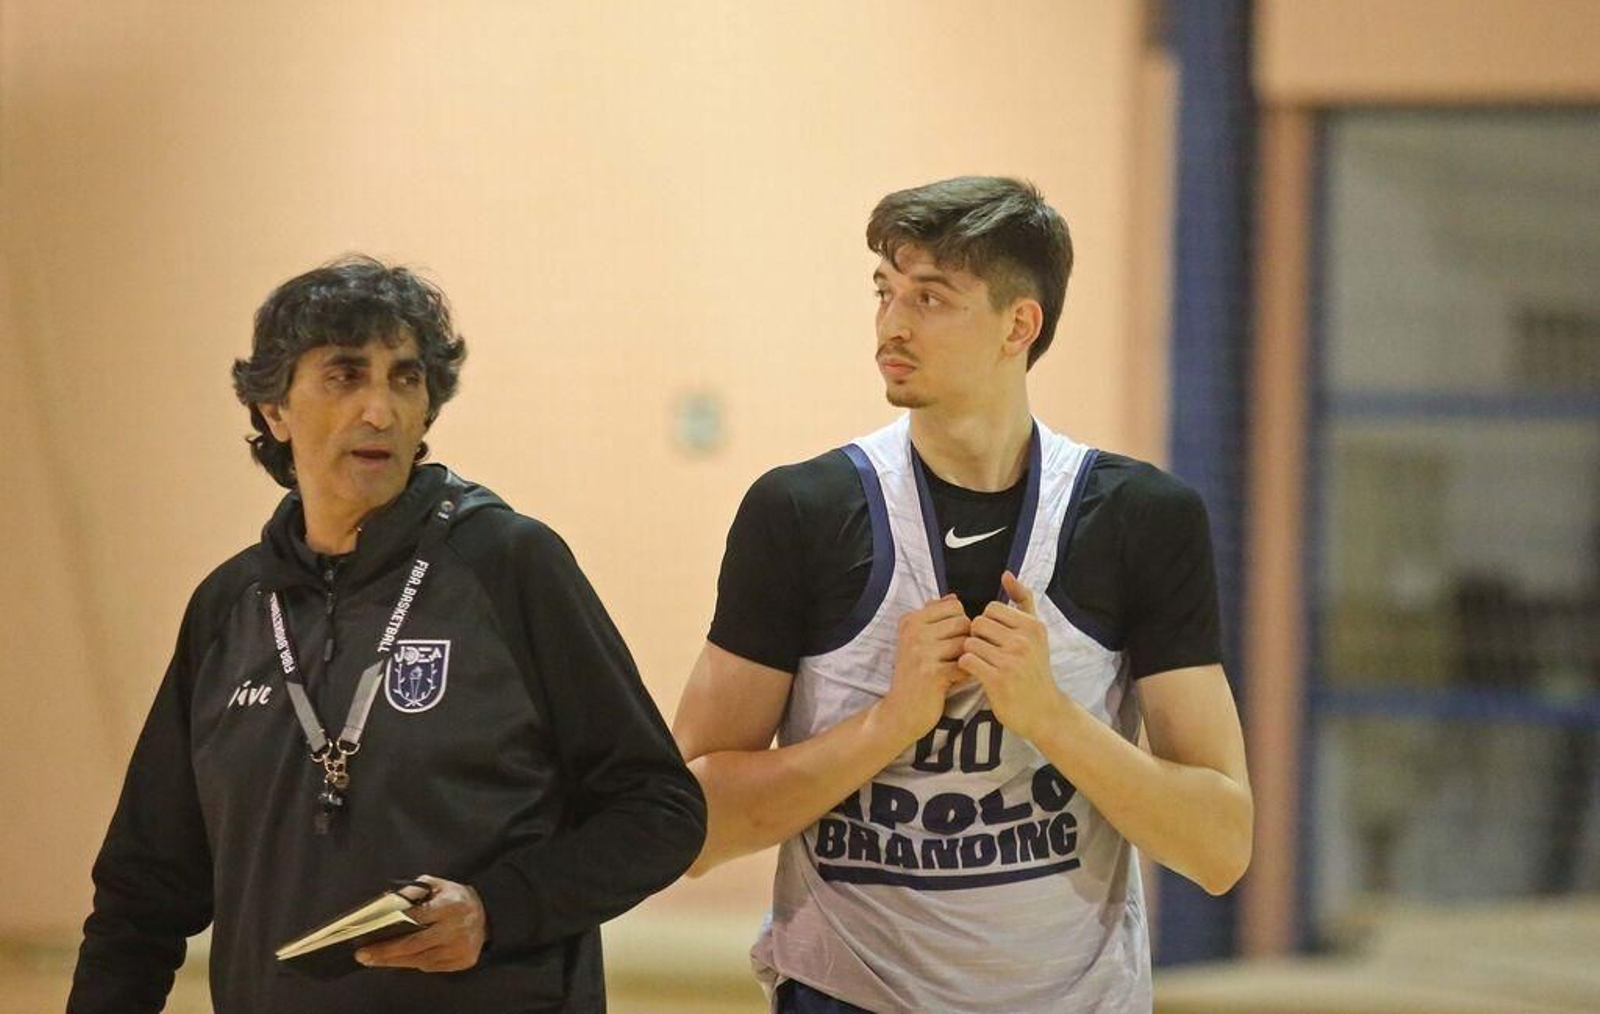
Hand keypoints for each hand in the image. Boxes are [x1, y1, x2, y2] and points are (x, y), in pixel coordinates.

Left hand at [356, 875, 487, 972]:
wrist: (489, 915)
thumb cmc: (457, 898)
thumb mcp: (439, 885)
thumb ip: (415, 888)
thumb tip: (389, 900)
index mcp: (450, 905)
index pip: (415, 917)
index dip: (391, 925)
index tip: (370, 933)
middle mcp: (455, 928)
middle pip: (413, 944)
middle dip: (386, 951)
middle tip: (363, 956)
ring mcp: (459, 948)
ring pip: (420, 959)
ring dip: (394, 961)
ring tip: (374, 960)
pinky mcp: (461, 961)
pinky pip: (431, 966)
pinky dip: (413, 963)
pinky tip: (399, 960)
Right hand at [874, 594, 970, 745]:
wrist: (900, 711)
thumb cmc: (913, 674)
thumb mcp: (915, 640)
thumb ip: (933, 616)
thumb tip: (952, 596)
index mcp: (910, 621)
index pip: (954, 605)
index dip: (960, 621)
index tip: (951, 638)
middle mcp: (914, 633)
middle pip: (963, 622)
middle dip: (966, 638)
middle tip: (957, 655)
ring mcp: (922, 653)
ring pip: (966, 642)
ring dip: (967, 656)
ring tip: (956, 667)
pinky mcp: (932, 674)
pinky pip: (965, 665)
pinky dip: (966, 673)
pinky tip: (956, 680)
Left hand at [958, 572, 1062, 743]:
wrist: (1043, 711)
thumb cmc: (1034, 670)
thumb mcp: (1035, 633)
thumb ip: (1023, 601)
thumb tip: (1006, 573)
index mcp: (1033, 626)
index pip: (991, 609)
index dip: (987, 623)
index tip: (994, 639)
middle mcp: (1024, 640)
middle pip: (978, 623)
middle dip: (977, 637)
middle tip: (986, 652)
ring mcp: (1011, 660)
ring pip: (970, 642)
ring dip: (970, 653)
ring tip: (982, 664)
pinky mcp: (998, 679)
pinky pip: (966, 661)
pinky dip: (965, 667)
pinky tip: (976, 673)